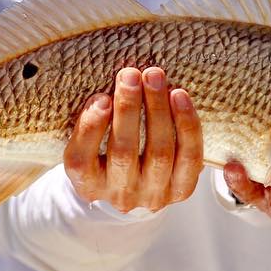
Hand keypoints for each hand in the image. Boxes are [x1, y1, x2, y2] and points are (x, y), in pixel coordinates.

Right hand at [64, 67, 202, 212]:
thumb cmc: (109, 151)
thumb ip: (93, 119)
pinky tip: (179, 96)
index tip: (101, 98)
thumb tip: (116, 83)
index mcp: (87, 185)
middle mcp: (120, 195)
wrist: (140, 184)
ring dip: (158, 109)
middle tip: (131, 75)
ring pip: (159, 152)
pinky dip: (186, 124)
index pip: (81, 161)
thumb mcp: (90, 143)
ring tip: (155, 77)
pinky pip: (189, 156)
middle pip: (123, 152)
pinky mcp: (181, 190)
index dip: (91, 128)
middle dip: (128, 109)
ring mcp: (153, 195)